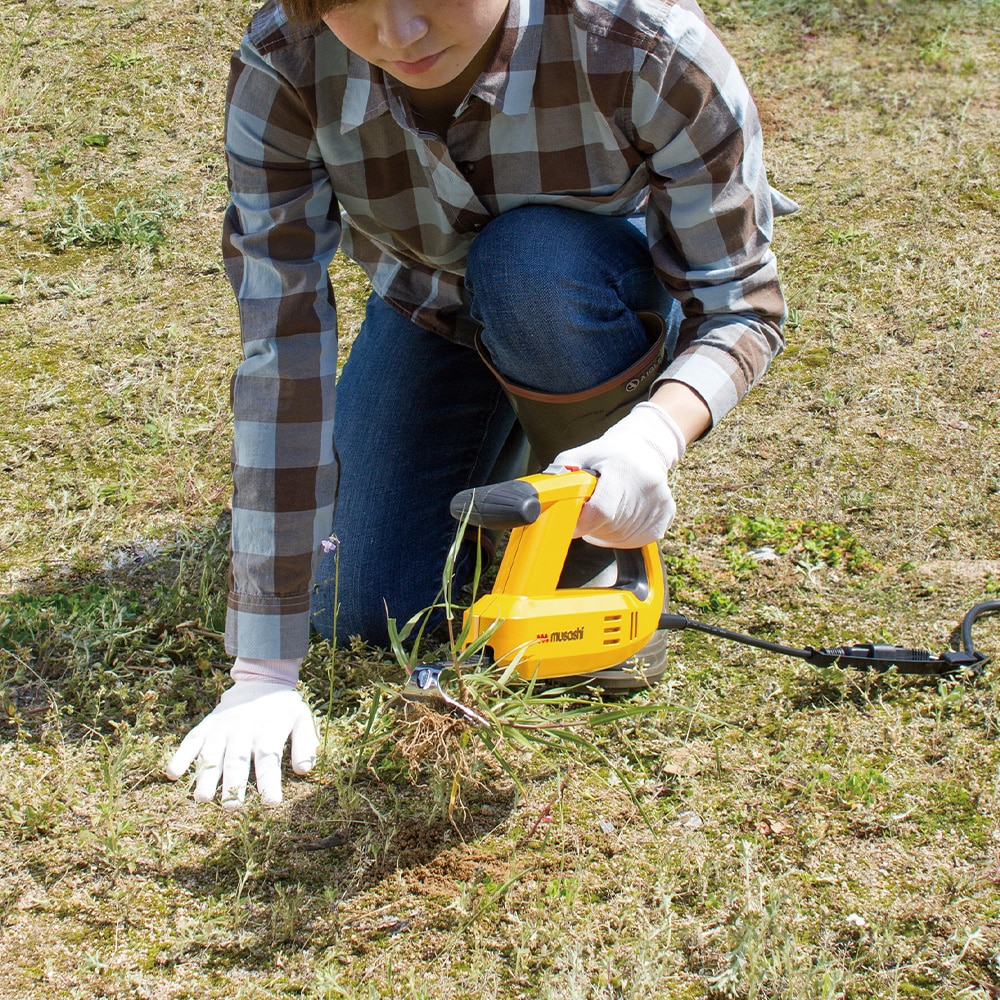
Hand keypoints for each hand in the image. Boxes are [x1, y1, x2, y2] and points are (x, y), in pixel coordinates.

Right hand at [165, 660, 317, 808]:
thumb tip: (304, 770)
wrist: (261, 680)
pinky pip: (190, 741)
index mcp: (268, 732)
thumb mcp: (302, 719)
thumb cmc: (282, 708)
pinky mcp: (206, 726)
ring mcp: (222, 728)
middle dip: (234, 784)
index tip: (271, 803)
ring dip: (206, 776)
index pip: (269, 760)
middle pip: (237, 760)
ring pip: (212, 754)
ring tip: (203, 798)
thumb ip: (304, 744)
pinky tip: (173, 774)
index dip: (269, 782)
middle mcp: (243, 731)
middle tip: (232, 808)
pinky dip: (181, 756)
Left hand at [546, 401, 685, 547]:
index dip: (580, 522)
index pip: (600, 512)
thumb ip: (560, 475)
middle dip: (591, 525)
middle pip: (608, 528)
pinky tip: (619, 516)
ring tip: (604, 509)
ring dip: (605, 532)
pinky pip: (636, 540)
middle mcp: (645, 488)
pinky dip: (622, 535)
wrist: (646, 448)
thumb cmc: (609, 454)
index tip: (570, 521)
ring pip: (620, 538)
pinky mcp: (665, 518)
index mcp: (623, 471)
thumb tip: (539, 497)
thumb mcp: (581, 455)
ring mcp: (658, 505)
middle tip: (587, 510)